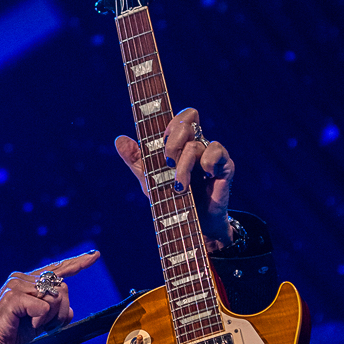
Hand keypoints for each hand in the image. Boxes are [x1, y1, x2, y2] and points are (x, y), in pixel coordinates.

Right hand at [0, 251, 99, 343]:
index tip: (94, 255)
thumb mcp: (38, 324)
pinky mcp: (13, 297)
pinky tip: (26, 326)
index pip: (56, 269)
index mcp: (27, 281)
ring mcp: (16, 286)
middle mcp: (21, 279)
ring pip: (55, 297)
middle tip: (47, 327)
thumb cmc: (10, 335)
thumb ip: (53, 313)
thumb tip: (70, 310)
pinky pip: (44, 307)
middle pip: (62, 286)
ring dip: (50, 319)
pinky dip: (40, 322)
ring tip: (32, 327)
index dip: (77, 262)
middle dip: (62, 312)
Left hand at [115, 106, 234, 250]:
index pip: (180, 117)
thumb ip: (134, 159)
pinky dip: (207, 162)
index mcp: (179, 142)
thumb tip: (119, 139)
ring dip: (183, 166)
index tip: (162, 141)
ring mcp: (210, 154)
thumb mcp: (147, 180)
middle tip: (167, 162)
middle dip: (173, 141)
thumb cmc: (170, 200)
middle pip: (187, 119)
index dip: (170, 123)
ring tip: (179, 186)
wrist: (192, 226)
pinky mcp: (224, 166)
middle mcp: (195, 143)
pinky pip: (217, 151)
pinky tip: (204, 176)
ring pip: (195, 144)